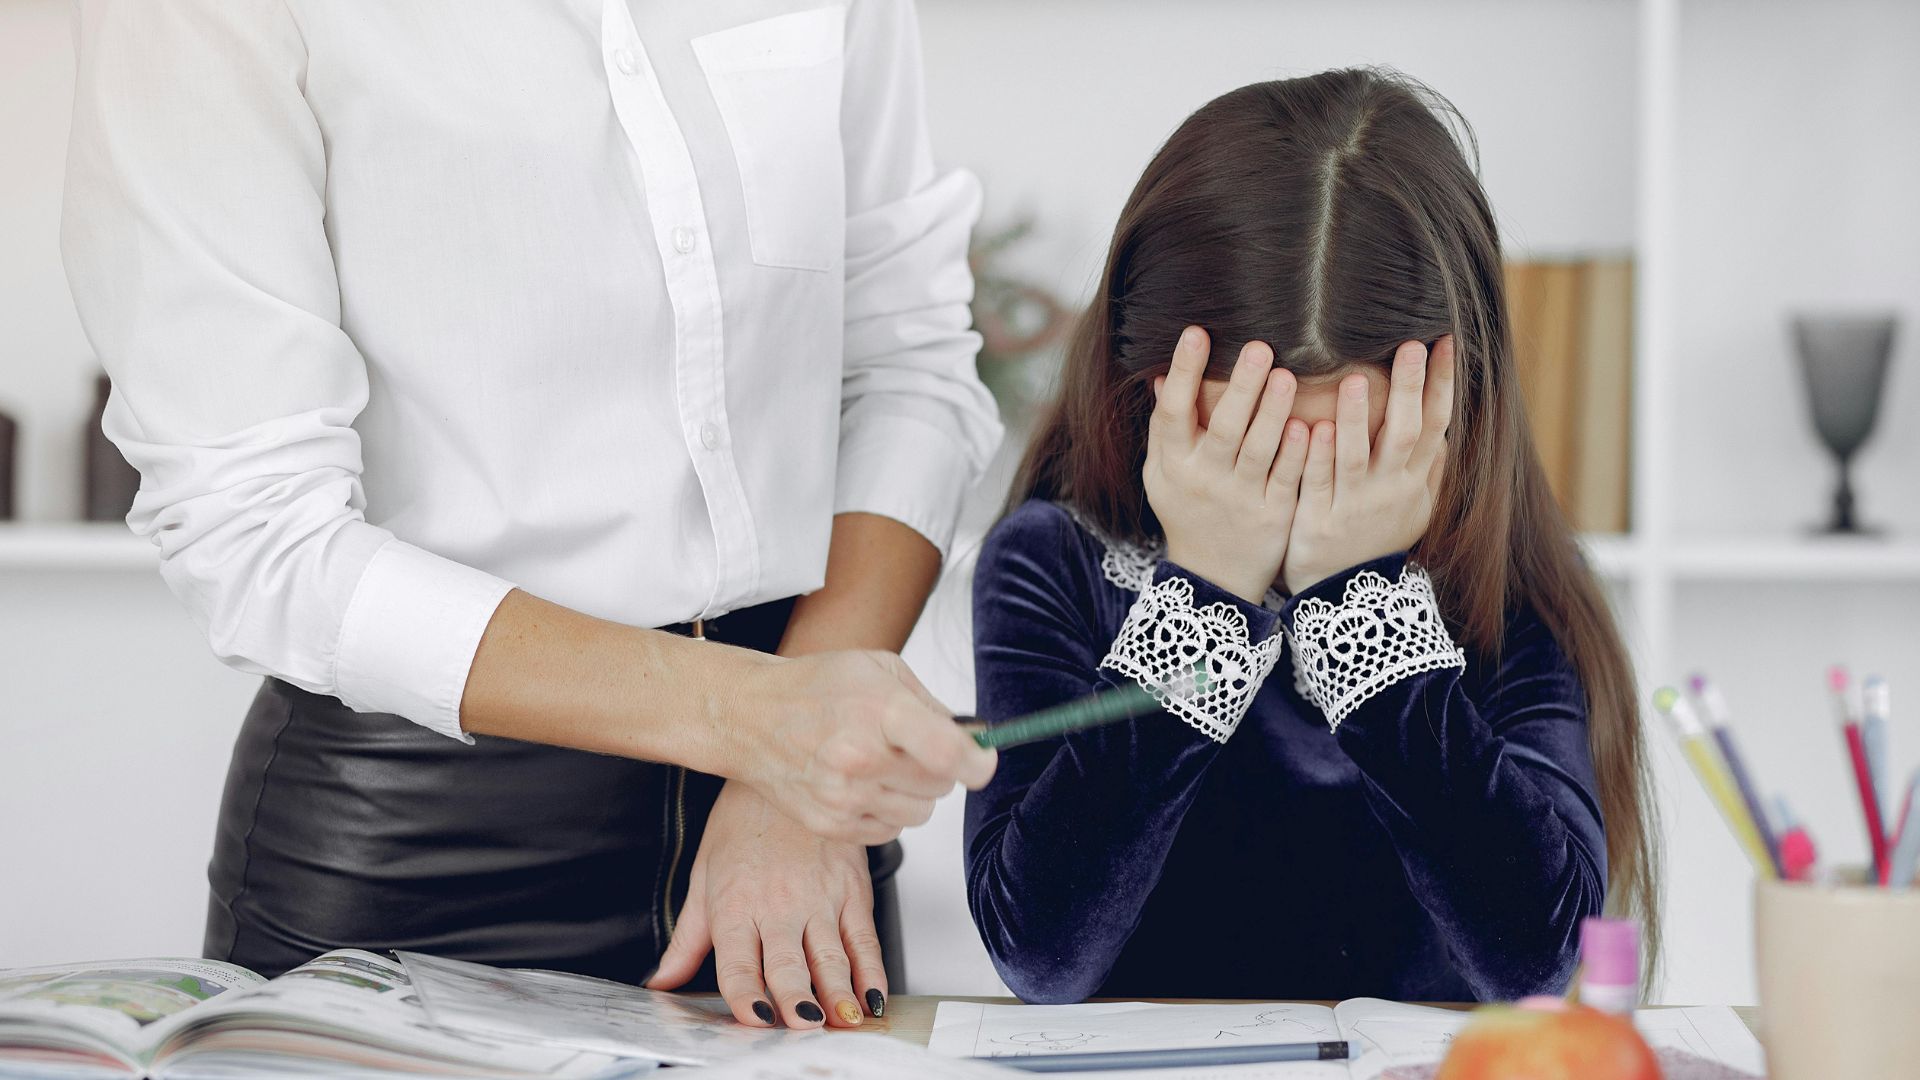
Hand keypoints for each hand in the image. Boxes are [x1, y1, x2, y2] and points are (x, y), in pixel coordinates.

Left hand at [647, 782, 883, 1028]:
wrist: (784, 770)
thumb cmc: (743, 822)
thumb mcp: (704, 877)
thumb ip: (687, 939)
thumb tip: (662, 981)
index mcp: (735, 905)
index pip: (737, 962)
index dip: (745, 995)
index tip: (755, 1020)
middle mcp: (778, 905)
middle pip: (787, 964)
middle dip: (796, 1001)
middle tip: (803, 1026)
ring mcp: (820, 898)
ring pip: (831, 957)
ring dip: (838, 993)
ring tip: (841, 1020)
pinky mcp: (852, 890)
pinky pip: (864, 939)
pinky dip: (872, 972)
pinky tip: (872, 998)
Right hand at [730, 649, 995, 844]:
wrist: (751, 717)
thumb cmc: (815, 688)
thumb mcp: (879, 669)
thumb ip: (932, 705)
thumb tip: (974, 739)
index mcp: (879, 711)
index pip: (949, 754)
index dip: (978, 762)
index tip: (982, 759)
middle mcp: (861, 758)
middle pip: (940, 786)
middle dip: (939, 768)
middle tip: (911, 747)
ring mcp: (843, 797)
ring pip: (920, 813)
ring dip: (914, 792)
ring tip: (883, 764)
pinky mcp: (831, 824)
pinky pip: (890, 831)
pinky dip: (887, 810)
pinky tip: (863, 783)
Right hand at [1145, 326, 1310, 603]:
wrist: (1213, 578)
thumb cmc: (1187, 512)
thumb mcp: (1162, 475)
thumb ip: (1164, 429)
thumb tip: (1159, 376)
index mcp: (1173, 464)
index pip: (1172, 412)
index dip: (1183, 372)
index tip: (1196, 332)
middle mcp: (1204, 480)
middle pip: (1222, 428)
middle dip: (1241, 387)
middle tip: (1259, 346)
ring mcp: (1240, 499)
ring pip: (1258, 450)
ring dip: (1272, 413)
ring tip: (1286, 375)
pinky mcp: (1273, 515)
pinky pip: (1286, 479)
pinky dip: (1296, 454)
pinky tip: (1307, 425)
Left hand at [1281, 336, 1453, 594]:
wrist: (1346, 598)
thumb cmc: (1377, 543)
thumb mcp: (1414, 511)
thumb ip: (1430, 472)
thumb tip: (1445, 435)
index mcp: (1414, 481)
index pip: (1434, 423)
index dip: (1441, 382)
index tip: (1444, 340)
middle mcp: (1390, 490)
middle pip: (1404, 433)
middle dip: (1409, 389)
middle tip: (1410, 345)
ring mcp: (1355, 505)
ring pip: (1357, 456)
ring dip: (1356, 418)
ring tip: (1353, 379)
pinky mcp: (1319, 520)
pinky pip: (1318, 484)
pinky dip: (1316, 457)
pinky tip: (1310, 427)